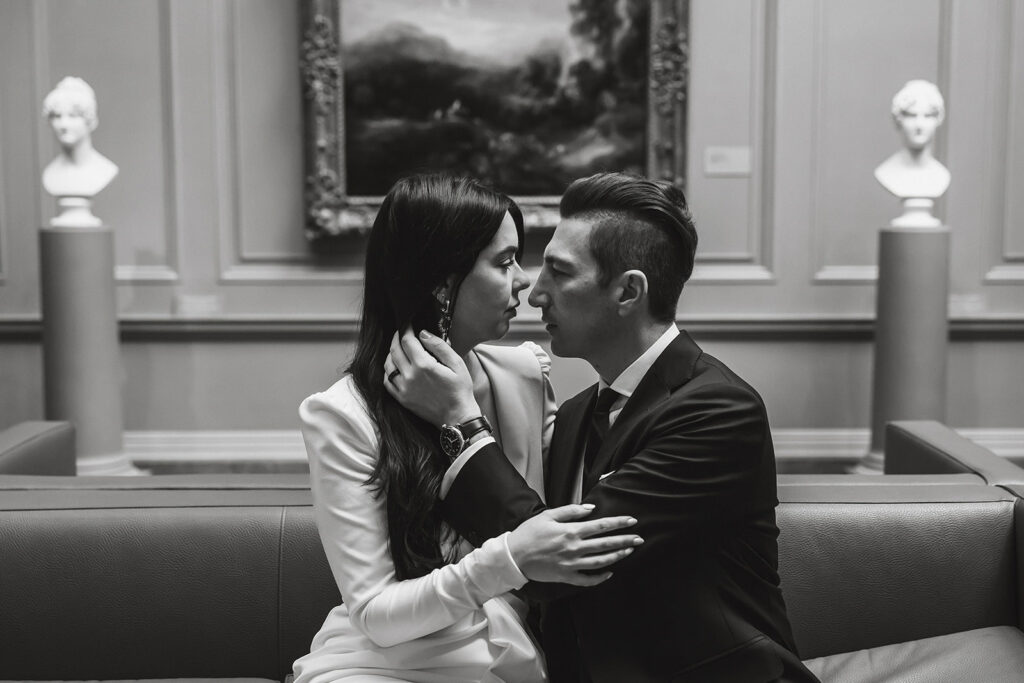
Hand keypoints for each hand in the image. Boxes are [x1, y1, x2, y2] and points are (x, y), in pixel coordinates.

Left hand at [383, 327, 479, 426]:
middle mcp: (410, 376)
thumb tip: (423, 333)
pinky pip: (387, 381)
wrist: (457, 416)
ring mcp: (404, 389)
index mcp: (423, 365)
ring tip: (398, 348)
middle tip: (401, 332)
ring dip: (391, 353)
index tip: (408, 324)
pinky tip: (394, 367)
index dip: (406, 329)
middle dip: (397, 338)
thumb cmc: (460, 389)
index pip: (407, 340)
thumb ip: (439, 346)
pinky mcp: (402, 399)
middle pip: (395, 350)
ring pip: (388, 365)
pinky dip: (388, 371)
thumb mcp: (456, 363)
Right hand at [506, 504, 642, 585]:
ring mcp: (571, 564)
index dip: (618, 523)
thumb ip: (570, 511)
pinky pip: (587, 580)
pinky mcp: (566, 577)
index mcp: (570, 531)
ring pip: (600, 562)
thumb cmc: (529, 533)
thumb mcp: (548, 516)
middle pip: (605, 544)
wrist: (514, 556)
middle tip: (639, 539)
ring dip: (617, 556)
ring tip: (628, 551)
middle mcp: (574, 548)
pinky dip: (600, 578)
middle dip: (624, 541)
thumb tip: (590, 509)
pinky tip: (609, 573)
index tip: (632, 521)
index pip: (601, 526)